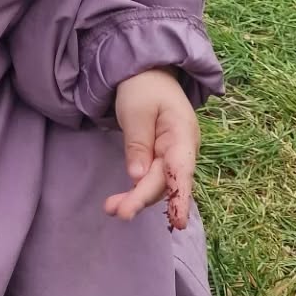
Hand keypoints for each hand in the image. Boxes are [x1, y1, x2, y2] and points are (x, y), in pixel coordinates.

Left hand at [104, 68, 199, 229]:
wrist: (148, 73)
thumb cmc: (144, 87)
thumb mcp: (136, 111)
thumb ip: (138, 143)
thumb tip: (139, 176)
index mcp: (183, 135)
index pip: (181, 171)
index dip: (179, 198)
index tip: (177, 222)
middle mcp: (184, 150)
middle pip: (165, 182)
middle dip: (142, 198)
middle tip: (117, 211)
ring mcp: (174, 156)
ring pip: (159, 184)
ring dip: (137, 198)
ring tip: (112, 208)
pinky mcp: (162, 158)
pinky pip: (153, 178)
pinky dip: (138, 189)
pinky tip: (122, 201)